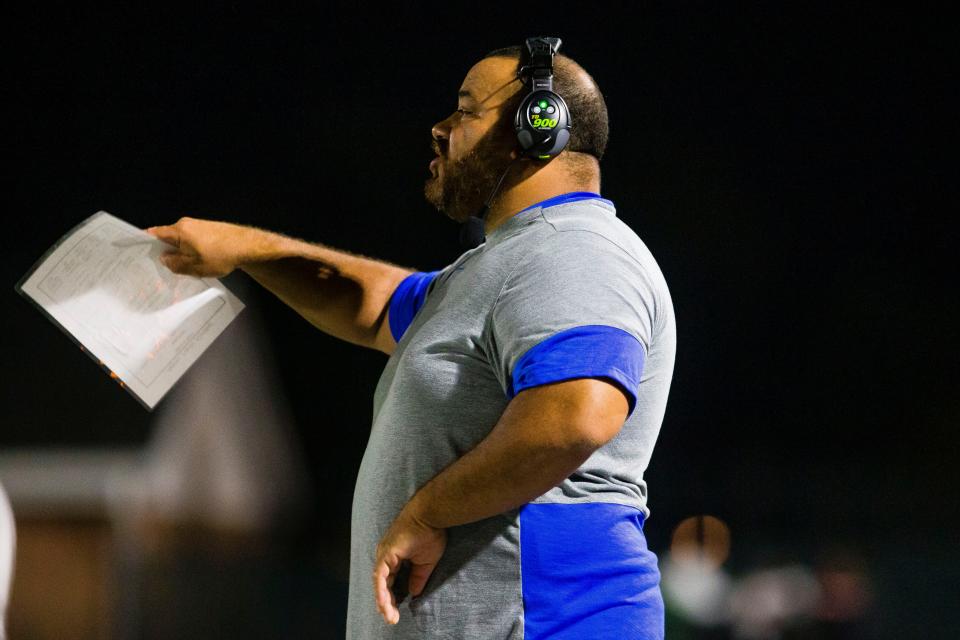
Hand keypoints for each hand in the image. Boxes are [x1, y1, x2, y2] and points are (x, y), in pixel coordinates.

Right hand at [145, 217, 251, 277]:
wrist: (247, 246)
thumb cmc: (220, 256)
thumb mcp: (194, 267)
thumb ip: (175, 264)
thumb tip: (164, 259)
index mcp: (179, 230)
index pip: (154, 234)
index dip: (145, 243)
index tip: (139, 253)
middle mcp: (186, 224)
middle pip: (167, 237)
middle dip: (165, 251)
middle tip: (163, 267)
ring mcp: (198, 225)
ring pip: (181, 240)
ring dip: (180, 252)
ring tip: (184, 267)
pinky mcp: (208, 229)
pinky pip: (192, 239)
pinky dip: (191, 249)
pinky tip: (197, 261)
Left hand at [373, 505, 446, 624]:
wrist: (430, 515)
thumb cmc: (430, 532)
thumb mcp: (426, 561)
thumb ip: (418, 577)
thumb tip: (413, 593)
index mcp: (395, 557)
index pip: (390, 581)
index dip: (393, 597)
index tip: (398, 611)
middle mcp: (386, 556)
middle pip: (383, 584)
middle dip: (387, 603)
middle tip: (392, 618)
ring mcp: (384, 555)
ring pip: (379, 583)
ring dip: (383, 601)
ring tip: (389, 616)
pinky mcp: (386, 554)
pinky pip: (380, 576)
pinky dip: (381, 591)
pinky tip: (384, 604)